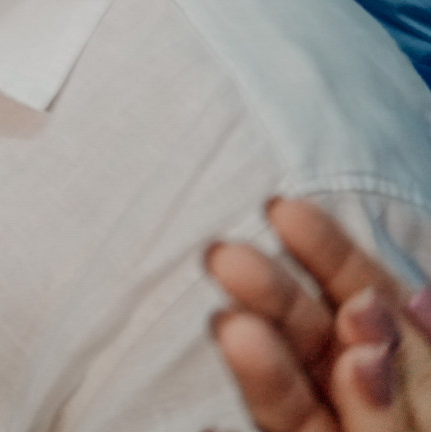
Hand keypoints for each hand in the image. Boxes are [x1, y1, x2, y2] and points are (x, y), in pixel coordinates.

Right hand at [209, 198, 430, 429]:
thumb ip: (415, 380)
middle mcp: (370, 400)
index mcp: (411, 372)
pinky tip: (210, 426)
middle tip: (227, 258)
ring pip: (292, 401)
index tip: (282, 210)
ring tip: (230, 328)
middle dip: (276, 297)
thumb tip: (365, 310)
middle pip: (318, 342)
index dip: (330, 254)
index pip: (368, 298)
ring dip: (257, 366)